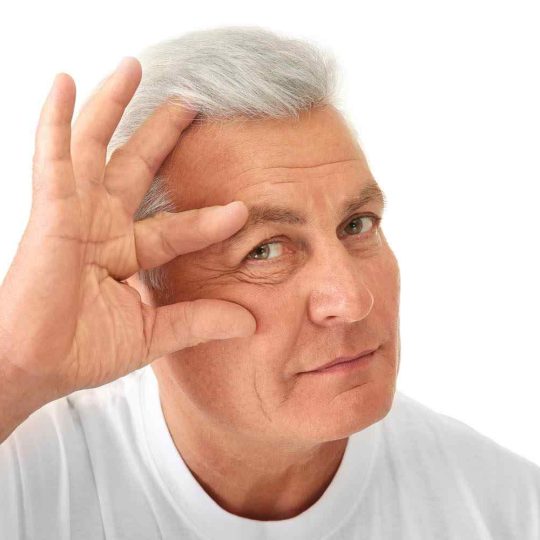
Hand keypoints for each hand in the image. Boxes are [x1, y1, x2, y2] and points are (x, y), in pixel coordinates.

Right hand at [0, 57, 255, 405]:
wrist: (38, 366)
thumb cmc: (84, 351)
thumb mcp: (155, 333)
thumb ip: (200, 322)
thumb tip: (250, 323)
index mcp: (129, 253)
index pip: (178, 227)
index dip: (209, 219)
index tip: (242, 209)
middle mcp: (105, 226)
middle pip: (139, 167)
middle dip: (163, 135)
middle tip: (191, 104)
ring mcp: (77, 212)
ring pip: (97, 147)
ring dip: (113, 106)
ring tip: (134, 68)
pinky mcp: (51, 209)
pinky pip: (53, 156)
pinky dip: (57, 120)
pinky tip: (66, 82)